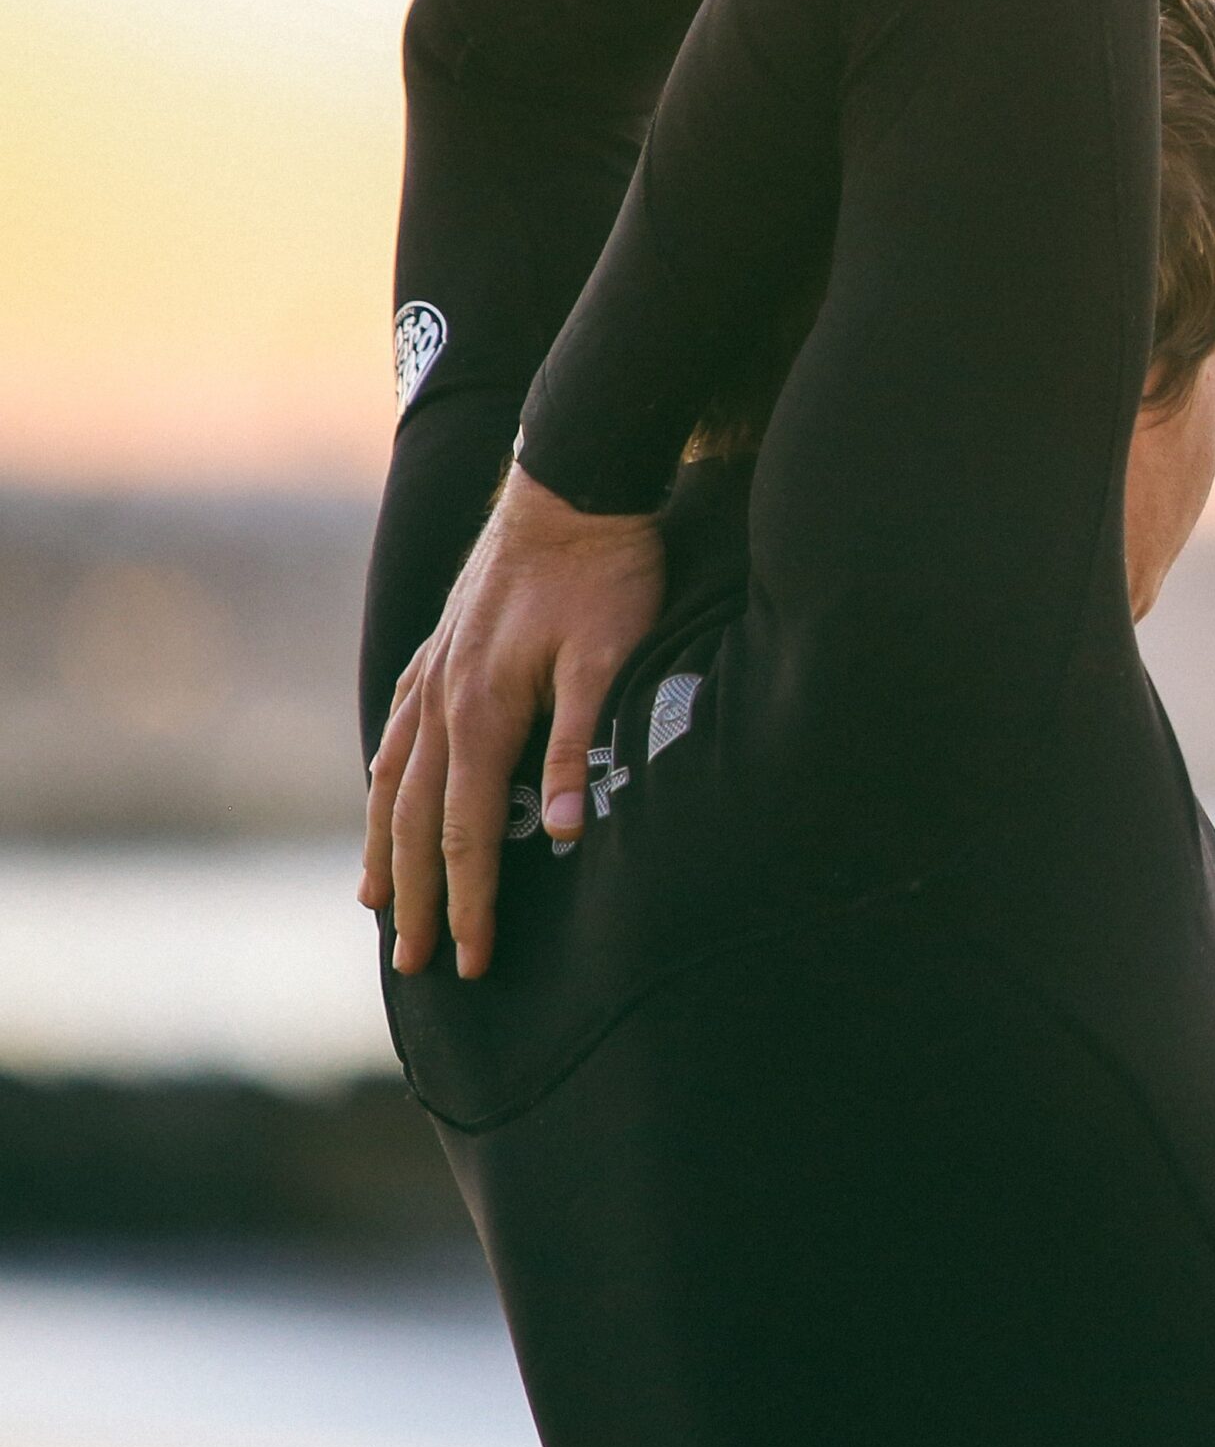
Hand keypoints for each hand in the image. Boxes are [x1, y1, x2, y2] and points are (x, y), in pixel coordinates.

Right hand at [360, 467, 664, 980]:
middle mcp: (443, 697)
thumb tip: (562, 831)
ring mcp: (433, 671)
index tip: (471, 960)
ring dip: (385, 845)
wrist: (574, 484)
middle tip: (413, 962)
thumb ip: (578, 741)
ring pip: (394, 777)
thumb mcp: (609, 656)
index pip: (468, 832)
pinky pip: (397, 728)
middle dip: (415, 896)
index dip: (469, 902)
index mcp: (482, 709)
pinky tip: (384, 793)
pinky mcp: (440, 648)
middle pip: (418, 819)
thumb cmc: (605, 571)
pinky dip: (385, 776)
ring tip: (373, 900)